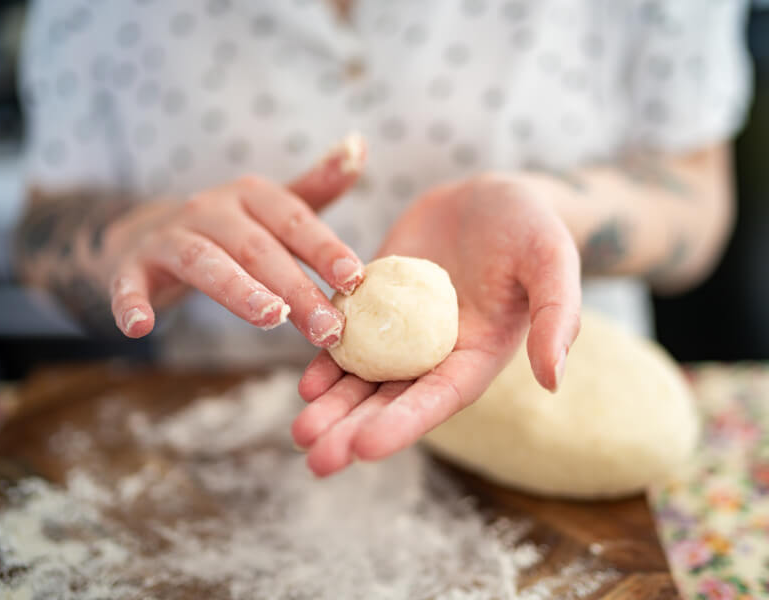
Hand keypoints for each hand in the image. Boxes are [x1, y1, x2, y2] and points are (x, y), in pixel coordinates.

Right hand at [105, 135, 366, 346]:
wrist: (149, 232)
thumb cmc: (229, 228)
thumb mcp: (272, 206)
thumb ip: (316, 185)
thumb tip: (359, 143)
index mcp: (250, 196)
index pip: (294, 221)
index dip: (325, 248)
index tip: (355, 278)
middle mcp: (210, 210)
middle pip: (257, 249)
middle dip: (296, 289)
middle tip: (328, 329)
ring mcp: (169, 236)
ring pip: (205, 262)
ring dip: (238, 291)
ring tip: (269, 319)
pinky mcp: (132, 266)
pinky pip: (129, 283)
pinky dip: (131, 302)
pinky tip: (138, 327)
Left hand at [292, 174, 581, 474]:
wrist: (491, 195)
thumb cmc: (532, 228)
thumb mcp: (553, 263)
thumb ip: (557, 317)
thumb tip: (553, 381)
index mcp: (477, 355)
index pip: (437, 398)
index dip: (402, 424)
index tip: (364, 448)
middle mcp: (436, 352)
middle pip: (391, 400)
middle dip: (354, 430)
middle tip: (316, 460)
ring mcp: (402, 330)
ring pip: (363, 377)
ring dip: (332, 406)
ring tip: (300, 430)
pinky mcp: (377, 302)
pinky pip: (348, 336)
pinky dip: (326, 360)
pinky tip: (305, 384)